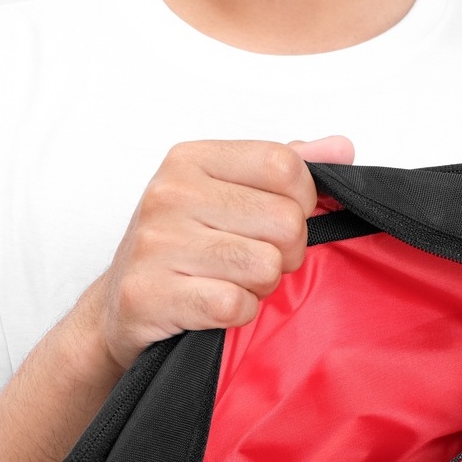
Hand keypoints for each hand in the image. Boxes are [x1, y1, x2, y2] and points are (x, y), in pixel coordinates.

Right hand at [83, 135, 354, 370]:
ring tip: (235, 282)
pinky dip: (239, 313)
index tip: (280, 223)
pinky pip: (234, 304)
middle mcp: (170, 193)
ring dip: (262, 286)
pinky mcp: (149, 293)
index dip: (303, 203)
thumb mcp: (228, 196)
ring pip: (265, 267)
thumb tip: (342, 149)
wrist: (120, 307)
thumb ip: (286, 171)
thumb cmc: (183, 250)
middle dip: (286, 254)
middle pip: (286, 222)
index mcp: (192, 159)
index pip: (285, 165)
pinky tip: (218, 306)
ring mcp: (155, 243)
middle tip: (257, 262)